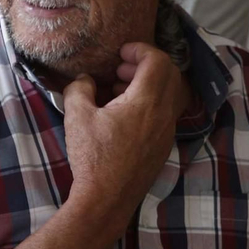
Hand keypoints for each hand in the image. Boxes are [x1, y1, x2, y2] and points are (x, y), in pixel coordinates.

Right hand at [62, 42, 182, 222]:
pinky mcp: (163, 147)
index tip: (122, 52)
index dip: (141, 49)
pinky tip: (125, 116)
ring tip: (120, 92)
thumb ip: (80, 89)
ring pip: (171, 95)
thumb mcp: (76, 117)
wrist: (106, 200)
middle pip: (171, 74)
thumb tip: (85, 80)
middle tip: (121, 69)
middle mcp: (164, 114)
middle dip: (147, 64)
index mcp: (146, 102)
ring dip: (150, 85)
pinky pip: (166, 114)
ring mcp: (167, 132)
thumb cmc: (92, 158)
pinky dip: (151, 104)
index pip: (157, 61)